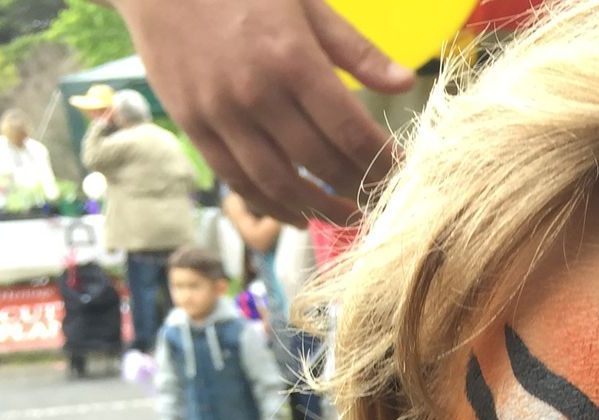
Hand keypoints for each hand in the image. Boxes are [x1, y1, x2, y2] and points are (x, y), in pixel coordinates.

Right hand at [111, 0, 413, 224]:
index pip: (351, 132)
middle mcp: (256, 93)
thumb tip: (405, 84)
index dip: (382, 161)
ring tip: (347, 218)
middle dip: (358, 189)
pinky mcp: (193, 126)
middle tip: (381, 199)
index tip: (402, 173)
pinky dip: (271, 206)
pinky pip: (238, 181)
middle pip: (320, 164)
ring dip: (318, 210)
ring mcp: (221, 114)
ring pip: (279, 184)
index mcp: (293, 59)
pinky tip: (298, 214)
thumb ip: (356, 49)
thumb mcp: (305, 3)